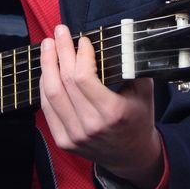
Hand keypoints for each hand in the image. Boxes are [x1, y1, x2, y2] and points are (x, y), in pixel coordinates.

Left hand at [39, 24, 163, 188]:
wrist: (132, 157)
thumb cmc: (139, 119)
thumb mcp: (145, 92)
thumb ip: (134, 66)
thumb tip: (125, 37)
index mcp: (112, 112)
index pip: (84, 77)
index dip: (80, 54)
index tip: (83, 40)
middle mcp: (90, 125)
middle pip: (65, 81)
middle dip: (61, 51)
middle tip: (59, 31)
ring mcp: (74, 135)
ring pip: (51, 94)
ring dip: (47, 65)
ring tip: (48, 45)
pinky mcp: (63, 141)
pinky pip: (47, 109)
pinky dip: (44, 86)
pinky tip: (47, 70)